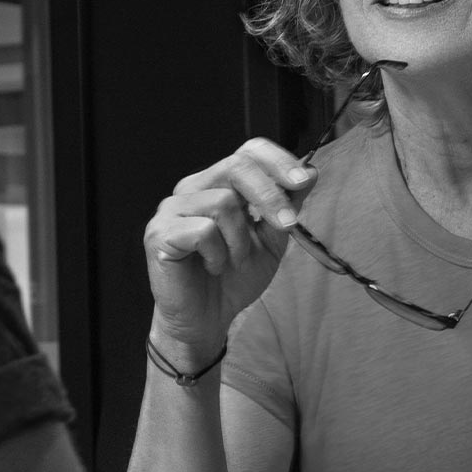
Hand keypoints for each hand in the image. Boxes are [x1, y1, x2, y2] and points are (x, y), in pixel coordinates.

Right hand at [142, 138, 314, 361]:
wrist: (207, 320)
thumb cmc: (234, 278)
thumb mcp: (272, 240)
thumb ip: (288, 205)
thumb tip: (312, 171)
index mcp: (219, 183)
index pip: (248, 151)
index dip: (278, 160)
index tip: (305, 181)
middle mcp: (193, 187)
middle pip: (237, 167)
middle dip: (270, 195)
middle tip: (289, 224)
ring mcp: (172, 208)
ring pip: (223, 202)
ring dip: (240, 239)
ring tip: (233, 261)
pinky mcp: (159, 233)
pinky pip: (203, 230)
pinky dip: (218, 254)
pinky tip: (212, 267)